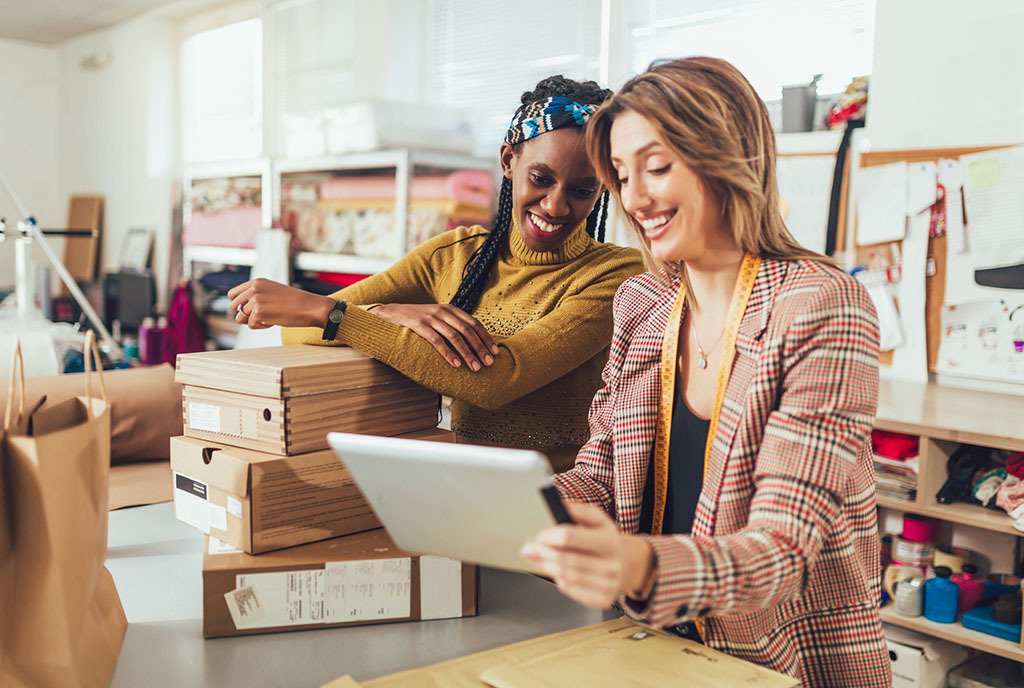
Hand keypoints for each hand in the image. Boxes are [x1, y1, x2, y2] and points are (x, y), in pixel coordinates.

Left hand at [227, 279, 334, 329]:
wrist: (311, 307)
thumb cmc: (295, 302)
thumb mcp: (273, 292)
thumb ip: (257, 296)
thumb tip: (238, 310)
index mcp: (257, 282)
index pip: (232, 294)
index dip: (238, 305)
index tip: (249, 311)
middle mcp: (254, 289)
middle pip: (233, 307)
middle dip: (243, 315)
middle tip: (259, 318)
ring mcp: (255, 300)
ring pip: (240, 318)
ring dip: (253, 322)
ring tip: (269, 319)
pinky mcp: (258, 312)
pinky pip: (251, 326)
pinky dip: (262, 327)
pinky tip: (274, 322)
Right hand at [371, 303, 499, 369]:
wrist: (391, 313)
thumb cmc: (418, 320)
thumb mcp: (438, 318)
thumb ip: (453, 325)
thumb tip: (474, 343)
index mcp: (451, 309)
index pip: (474, 323)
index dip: (486, 338)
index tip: (495, 352)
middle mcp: (443, 312)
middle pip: (467, 331)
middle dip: (480, 348)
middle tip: (489, 363)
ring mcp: (431, 318)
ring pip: (455, 337)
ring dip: (467, 354)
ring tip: (475, 367)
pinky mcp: (419, 326)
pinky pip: (437, 341)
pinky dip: (448, 354)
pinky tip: (456, 364)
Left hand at [520, 502, 654, 609]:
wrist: (631, 566)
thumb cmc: (607, 540)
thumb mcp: (599, 519)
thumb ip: (578, 510)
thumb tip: (559, 504)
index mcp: (609, 541)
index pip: (569, 536)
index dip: (548, 535)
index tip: (538, 535)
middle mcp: (610, 565)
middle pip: (564, 559)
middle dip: (541, 553)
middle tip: (527, 549)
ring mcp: (607, 585)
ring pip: (565, 576)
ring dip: (545, 566)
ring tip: (537, 559)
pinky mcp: (602, 600)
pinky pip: (570, 590)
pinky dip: (559, 580)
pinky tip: (556, 572)